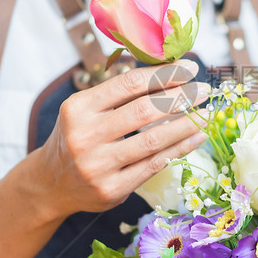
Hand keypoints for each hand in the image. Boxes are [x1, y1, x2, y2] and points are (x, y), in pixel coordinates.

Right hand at [35, 59, 208, 217]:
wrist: (51, 184)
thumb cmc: (77, 137)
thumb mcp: (85, 110)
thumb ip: (118, 94)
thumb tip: (169, 72)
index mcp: (78, 108)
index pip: (129, 84)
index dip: (164, 74)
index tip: (190, 68)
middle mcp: (85, 136)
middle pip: (143, 111)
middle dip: (180, 97)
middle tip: (204, 90)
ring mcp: (98, 166)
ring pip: (153, 140)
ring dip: (186, 124)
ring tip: (206, 113)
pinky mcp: (112, 189)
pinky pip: (154, 165)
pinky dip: (180, 149)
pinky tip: (196, 137)